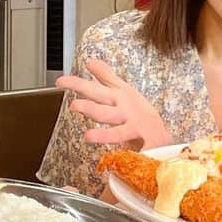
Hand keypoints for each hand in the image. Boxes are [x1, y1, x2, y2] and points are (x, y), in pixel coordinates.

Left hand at [56, 59, 172, 147]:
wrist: (161, 133)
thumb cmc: (138, 111)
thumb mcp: (123, 91)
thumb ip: (106, 77)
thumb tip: (90, 61)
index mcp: (119, 99)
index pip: (95, 90)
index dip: (78, 85)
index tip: (60, 82)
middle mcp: (126, 112)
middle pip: (104, 111)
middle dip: (90, 108)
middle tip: (75, 106)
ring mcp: (136, 129)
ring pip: (119, 133)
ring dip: (105, 135)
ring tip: (89, 137)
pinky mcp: (149, 145)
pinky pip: (141, 152)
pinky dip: (139, 155)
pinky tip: (125, 160)